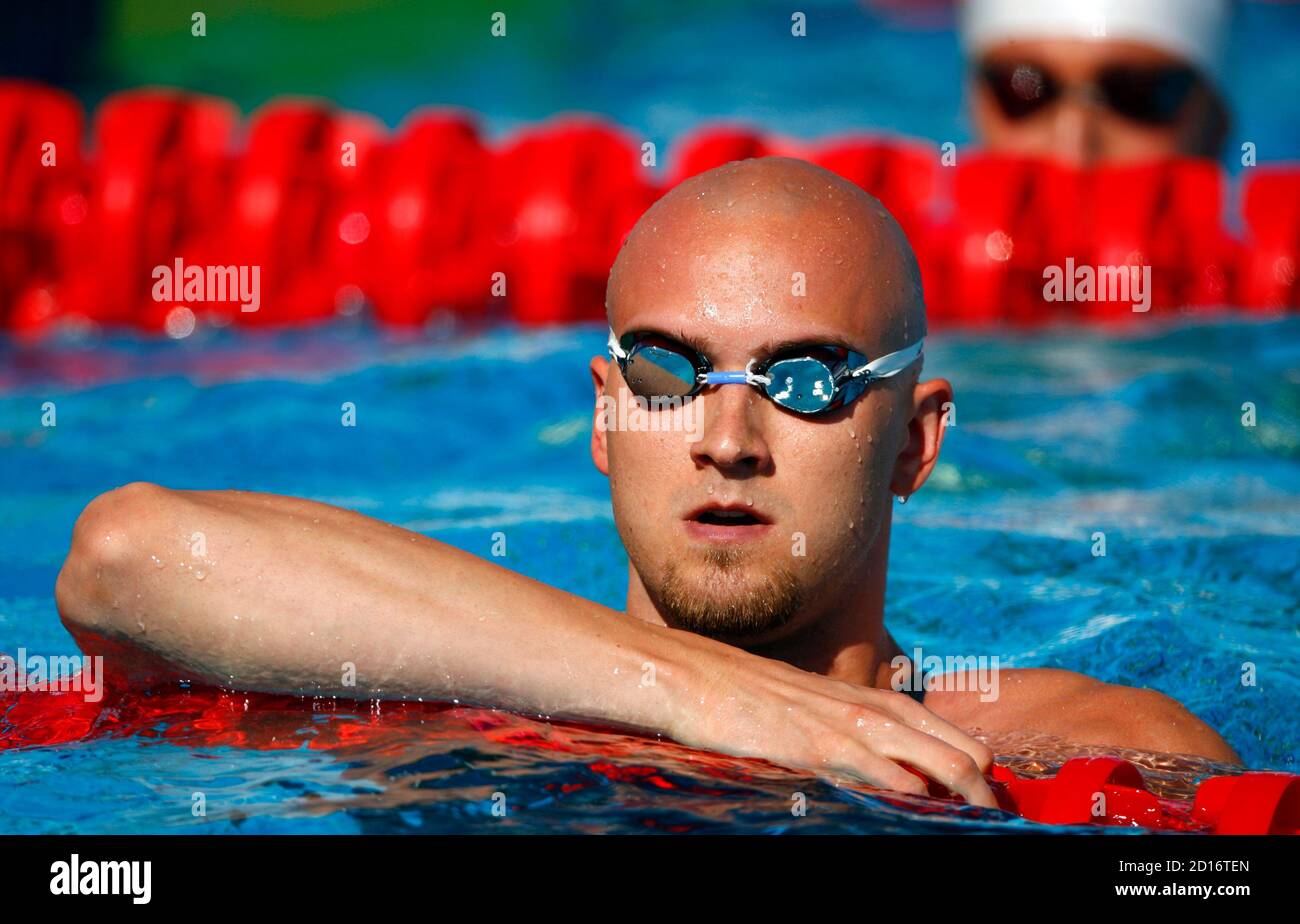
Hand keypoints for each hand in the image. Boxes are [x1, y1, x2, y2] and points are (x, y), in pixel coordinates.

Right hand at [666, 642, 997, 807]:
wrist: (704, 679)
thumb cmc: (760, 700)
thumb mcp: (823, 712)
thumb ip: (860, 734)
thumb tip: (893, 774)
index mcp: (881, 703)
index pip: (958, 742)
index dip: (977, 778)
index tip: (982, 808)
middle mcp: (877, 713)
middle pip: (963, 757)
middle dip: (984, 796)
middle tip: (989, 821)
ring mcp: (852, 730)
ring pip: (941, 765)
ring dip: (963, 800)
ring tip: (972, 823)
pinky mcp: (822, 749)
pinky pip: (884, 777)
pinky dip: (911, 799)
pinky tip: (919, 813)